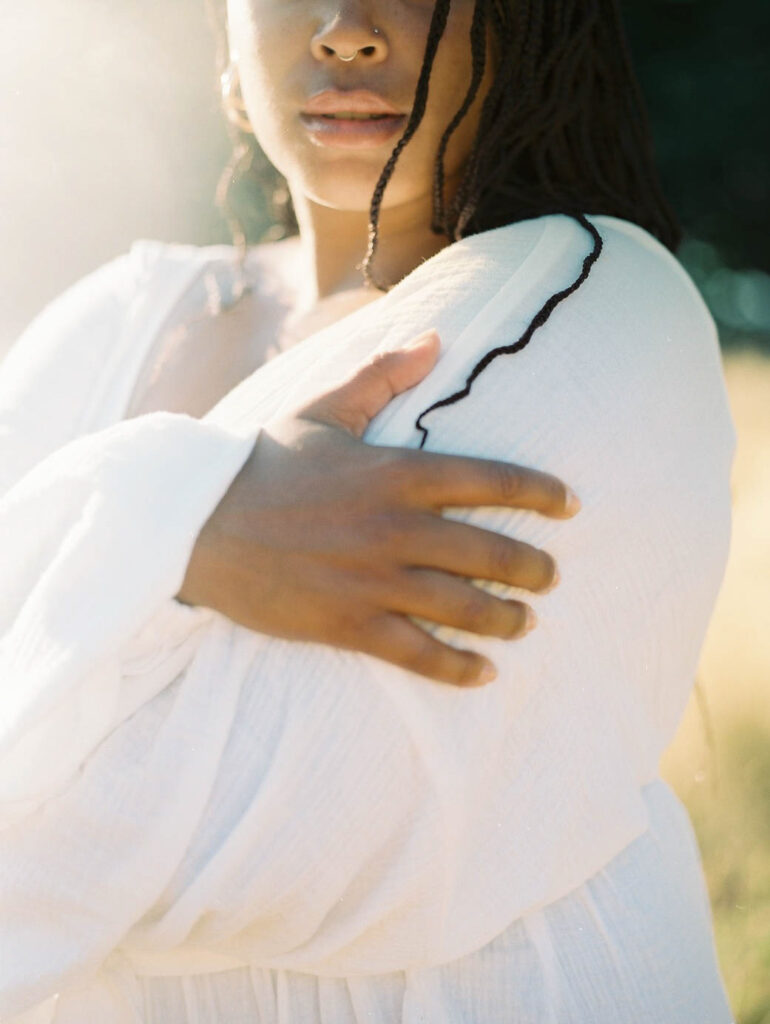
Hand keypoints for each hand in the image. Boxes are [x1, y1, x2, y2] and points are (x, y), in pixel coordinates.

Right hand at [178, 330, 579, 687]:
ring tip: (528, 622)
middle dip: (533, 568)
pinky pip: (416, 654)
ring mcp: (372, 580)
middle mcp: (394, 527)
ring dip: (506, 618)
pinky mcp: (346, 623)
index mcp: (396, 471)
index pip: (492, 480)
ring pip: (462, 607)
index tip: (571, 506)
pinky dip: (456, 668)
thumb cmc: (265, 463)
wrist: (198, 522)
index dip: (542, 493)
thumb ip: (384, 374)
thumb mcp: (325, 409)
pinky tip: (485, 674)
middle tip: (552, 577)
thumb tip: (436, 339)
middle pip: (489, 552)